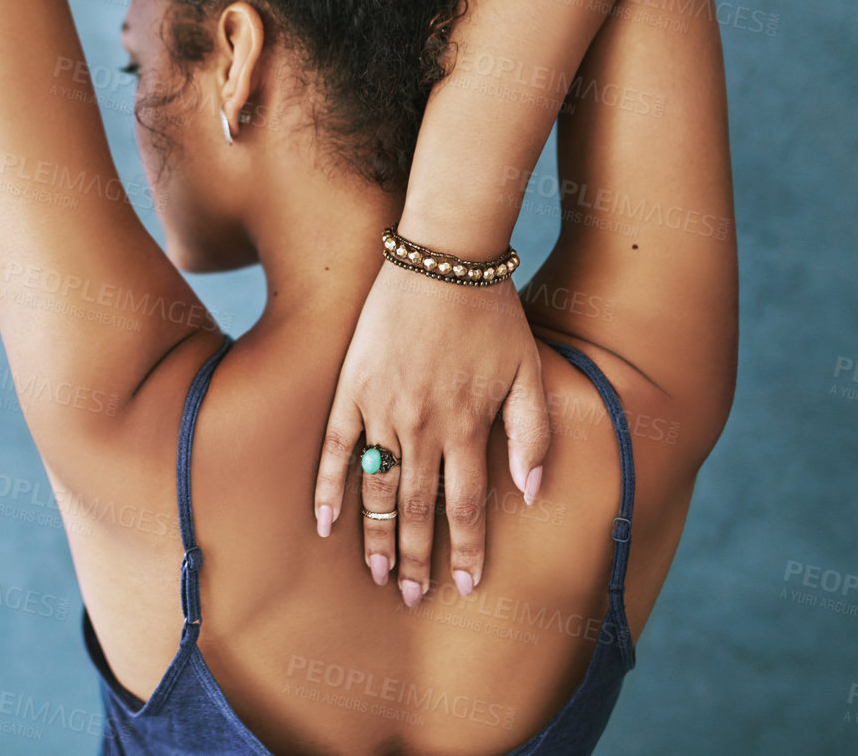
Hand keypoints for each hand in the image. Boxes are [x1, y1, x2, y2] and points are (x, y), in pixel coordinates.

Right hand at [313, 264, 549, 606]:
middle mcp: (422, 427)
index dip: (466, 551)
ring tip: (374, 574)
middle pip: (416, 510)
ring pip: (377, 489)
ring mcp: (381, 410)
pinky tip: (324, 522)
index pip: (466, 508)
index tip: (465, 586)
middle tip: (409, 597)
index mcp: (468, 427)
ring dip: (375, 537)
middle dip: (415, 559)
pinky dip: (327, 488)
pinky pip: (334, 450)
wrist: (442, 259)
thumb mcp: (531, 374)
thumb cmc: (493, 315)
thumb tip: (530, 494)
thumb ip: (533, 436)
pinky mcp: (351, 389)